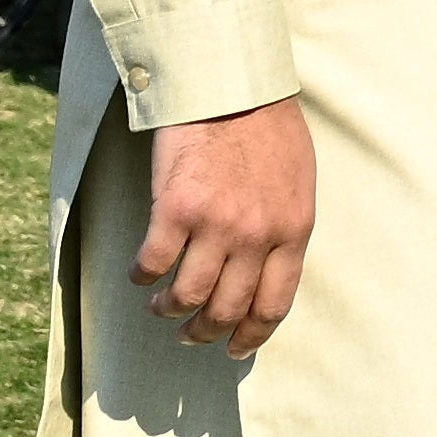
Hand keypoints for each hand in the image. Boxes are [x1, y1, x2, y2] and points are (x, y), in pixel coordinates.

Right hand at [134, 96, 317, 355]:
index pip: (273, 304)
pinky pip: (152, 264)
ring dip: (169, 310)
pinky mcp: (175, 210)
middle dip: (204, 332)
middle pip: (227, 309)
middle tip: (188, 335)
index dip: (251, 335)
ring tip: (160, 308)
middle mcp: (257, 237)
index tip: (234, 349)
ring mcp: (216, 225)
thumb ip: (284, 227)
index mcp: (293, 231)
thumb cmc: (267, 128)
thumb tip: (269, 267)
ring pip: (188, 296)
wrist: (231, 86)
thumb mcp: (298, 183)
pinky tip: (139, 275)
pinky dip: (142, 277)